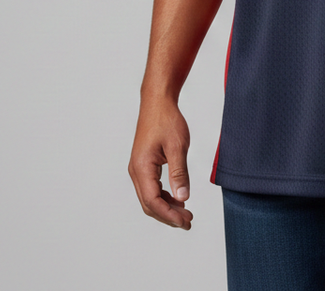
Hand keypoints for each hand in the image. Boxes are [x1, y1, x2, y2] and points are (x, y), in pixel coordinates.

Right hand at [128, 96, 193, 228]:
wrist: (157, 102)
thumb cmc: (166, 120)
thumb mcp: (178, 146)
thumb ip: (180, 173)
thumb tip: (183, 197)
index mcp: (142, 168)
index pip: (153, 201)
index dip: (169, 215)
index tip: (185, 221)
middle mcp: (136, 171)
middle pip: (149, 204)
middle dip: (168, 215)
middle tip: (188, 221)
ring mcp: (138, 168)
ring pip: (149, 198)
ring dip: (166, 207)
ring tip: (185, 213)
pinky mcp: (144, 165)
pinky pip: (151, 187)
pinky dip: (164, 196)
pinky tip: (179, 198)